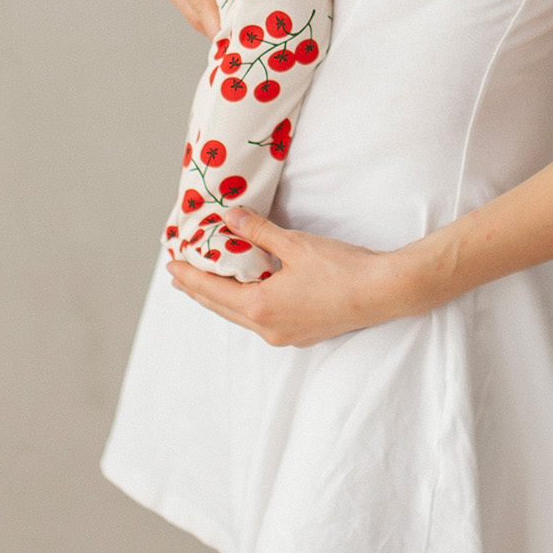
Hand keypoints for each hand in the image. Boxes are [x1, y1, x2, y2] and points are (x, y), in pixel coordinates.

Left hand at [166, 209, 406, 346]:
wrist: (382, 292)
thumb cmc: (340, 268)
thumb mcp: (294, 244)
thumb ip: (258, 231)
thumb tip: (228, 218)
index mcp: (260, 307)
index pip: (211, 291)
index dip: (189, 277)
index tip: (170, 265)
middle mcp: (267, 327)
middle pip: (221, 307)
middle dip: (199, 289)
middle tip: (179, 273)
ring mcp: (284, 334)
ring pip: (241, 316)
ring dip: (221, 298)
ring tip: (208, 282)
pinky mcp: (301, 333)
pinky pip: (260, 319)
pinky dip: (245, 304)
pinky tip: (248, 292)